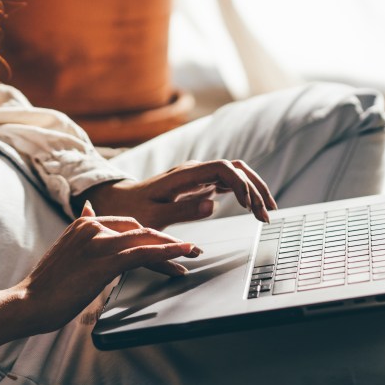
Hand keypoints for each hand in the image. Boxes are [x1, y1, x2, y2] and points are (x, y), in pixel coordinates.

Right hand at [0, 203, 201, 350]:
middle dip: (165, 237)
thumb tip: (86, 208)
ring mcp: (99, 242)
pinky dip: (166, 252)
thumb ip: (80, 229)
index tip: (165, 241)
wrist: (29, 302)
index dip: (148, 233)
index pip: (125, 223)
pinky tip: (181, 253)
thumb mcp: (65, 248)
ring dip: (172, 244)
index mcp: (83, 223)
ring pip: (145, 239)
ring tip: (192, 250)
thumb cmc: (47, 285)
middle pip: (139, 228)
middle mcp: (92, 226)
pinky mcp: (105, 261)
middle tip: (187, 247)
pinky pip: (143, 253)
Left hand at [82, 159, 277, 228]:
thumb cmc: (132, 209)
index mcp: (184, 175)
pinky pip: (229, 185)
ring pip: (236, 176)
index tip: (247, 206)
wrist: (118, 202)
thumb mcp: (153, 215)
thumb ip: (182, 210)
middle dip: (255, 189)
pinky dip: (244, 195)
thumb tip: (213, 205)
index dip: (239, 184)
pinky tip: (254, 208)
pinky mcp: (200, 186)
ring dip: (254, 191)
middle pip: (236, 169)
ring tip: (266, 214)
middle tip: (266, 215)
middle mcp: (195, 171)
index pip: (222, 168)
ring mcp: (199, 177)